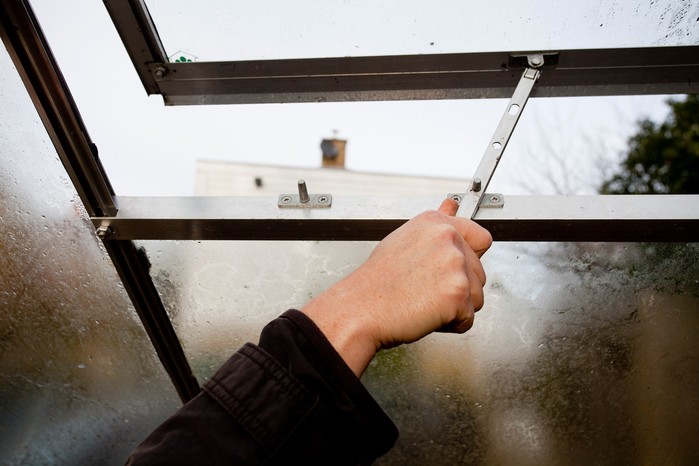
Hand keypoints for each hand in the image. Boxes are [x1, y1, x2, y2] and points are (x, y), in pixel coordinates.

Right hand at [302, 199, 492, 376]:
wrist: (360, 309)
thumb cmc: (376, 281)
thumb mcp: (404, 240)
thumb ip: (435, 227)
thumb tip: (452, 206)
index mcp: (435, 222)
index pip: (480, 238)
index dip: (468, 259)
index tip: (452, 268)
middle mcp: (448, 238)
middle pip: (479, 273)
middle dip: (457, 288)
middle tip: (424, 289)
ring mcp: (455, 265)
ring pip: (477, 297)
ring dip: (455, 308)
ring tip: (423, 301)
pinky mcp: (458, 294)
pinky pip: (468, 319)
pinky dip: (450, 325)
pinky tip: (426, 314)